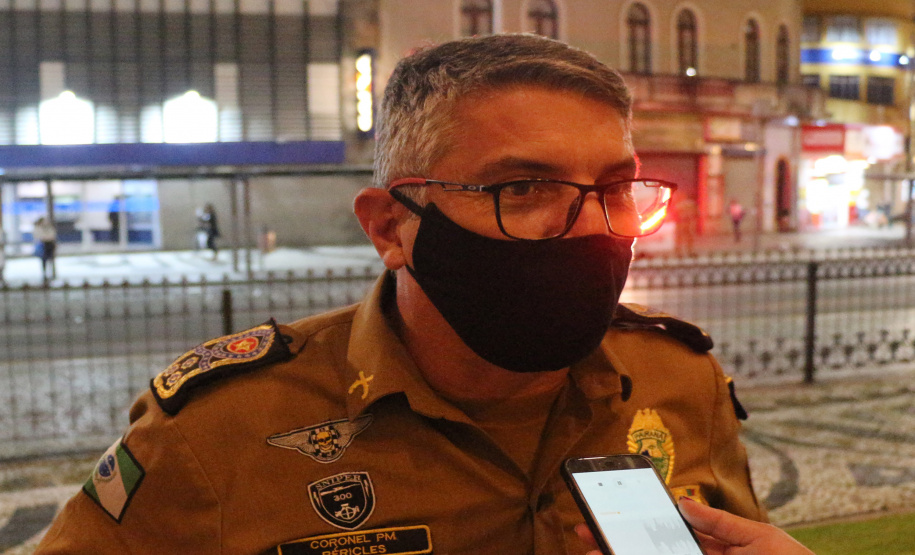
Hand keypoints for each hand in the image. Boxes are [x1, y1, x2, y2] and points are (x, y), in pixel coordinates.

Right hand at [574, 500, 814, 554]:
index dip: (640, 525)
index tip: (614, 512)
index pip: (670, 536)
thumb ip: (720, 523)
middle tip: (586, 530)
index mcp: (716, 551)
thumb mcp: (760, 537)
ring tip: (593, 549)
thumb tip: (683, 502)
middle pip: (653, 552)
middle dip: (619, 542)